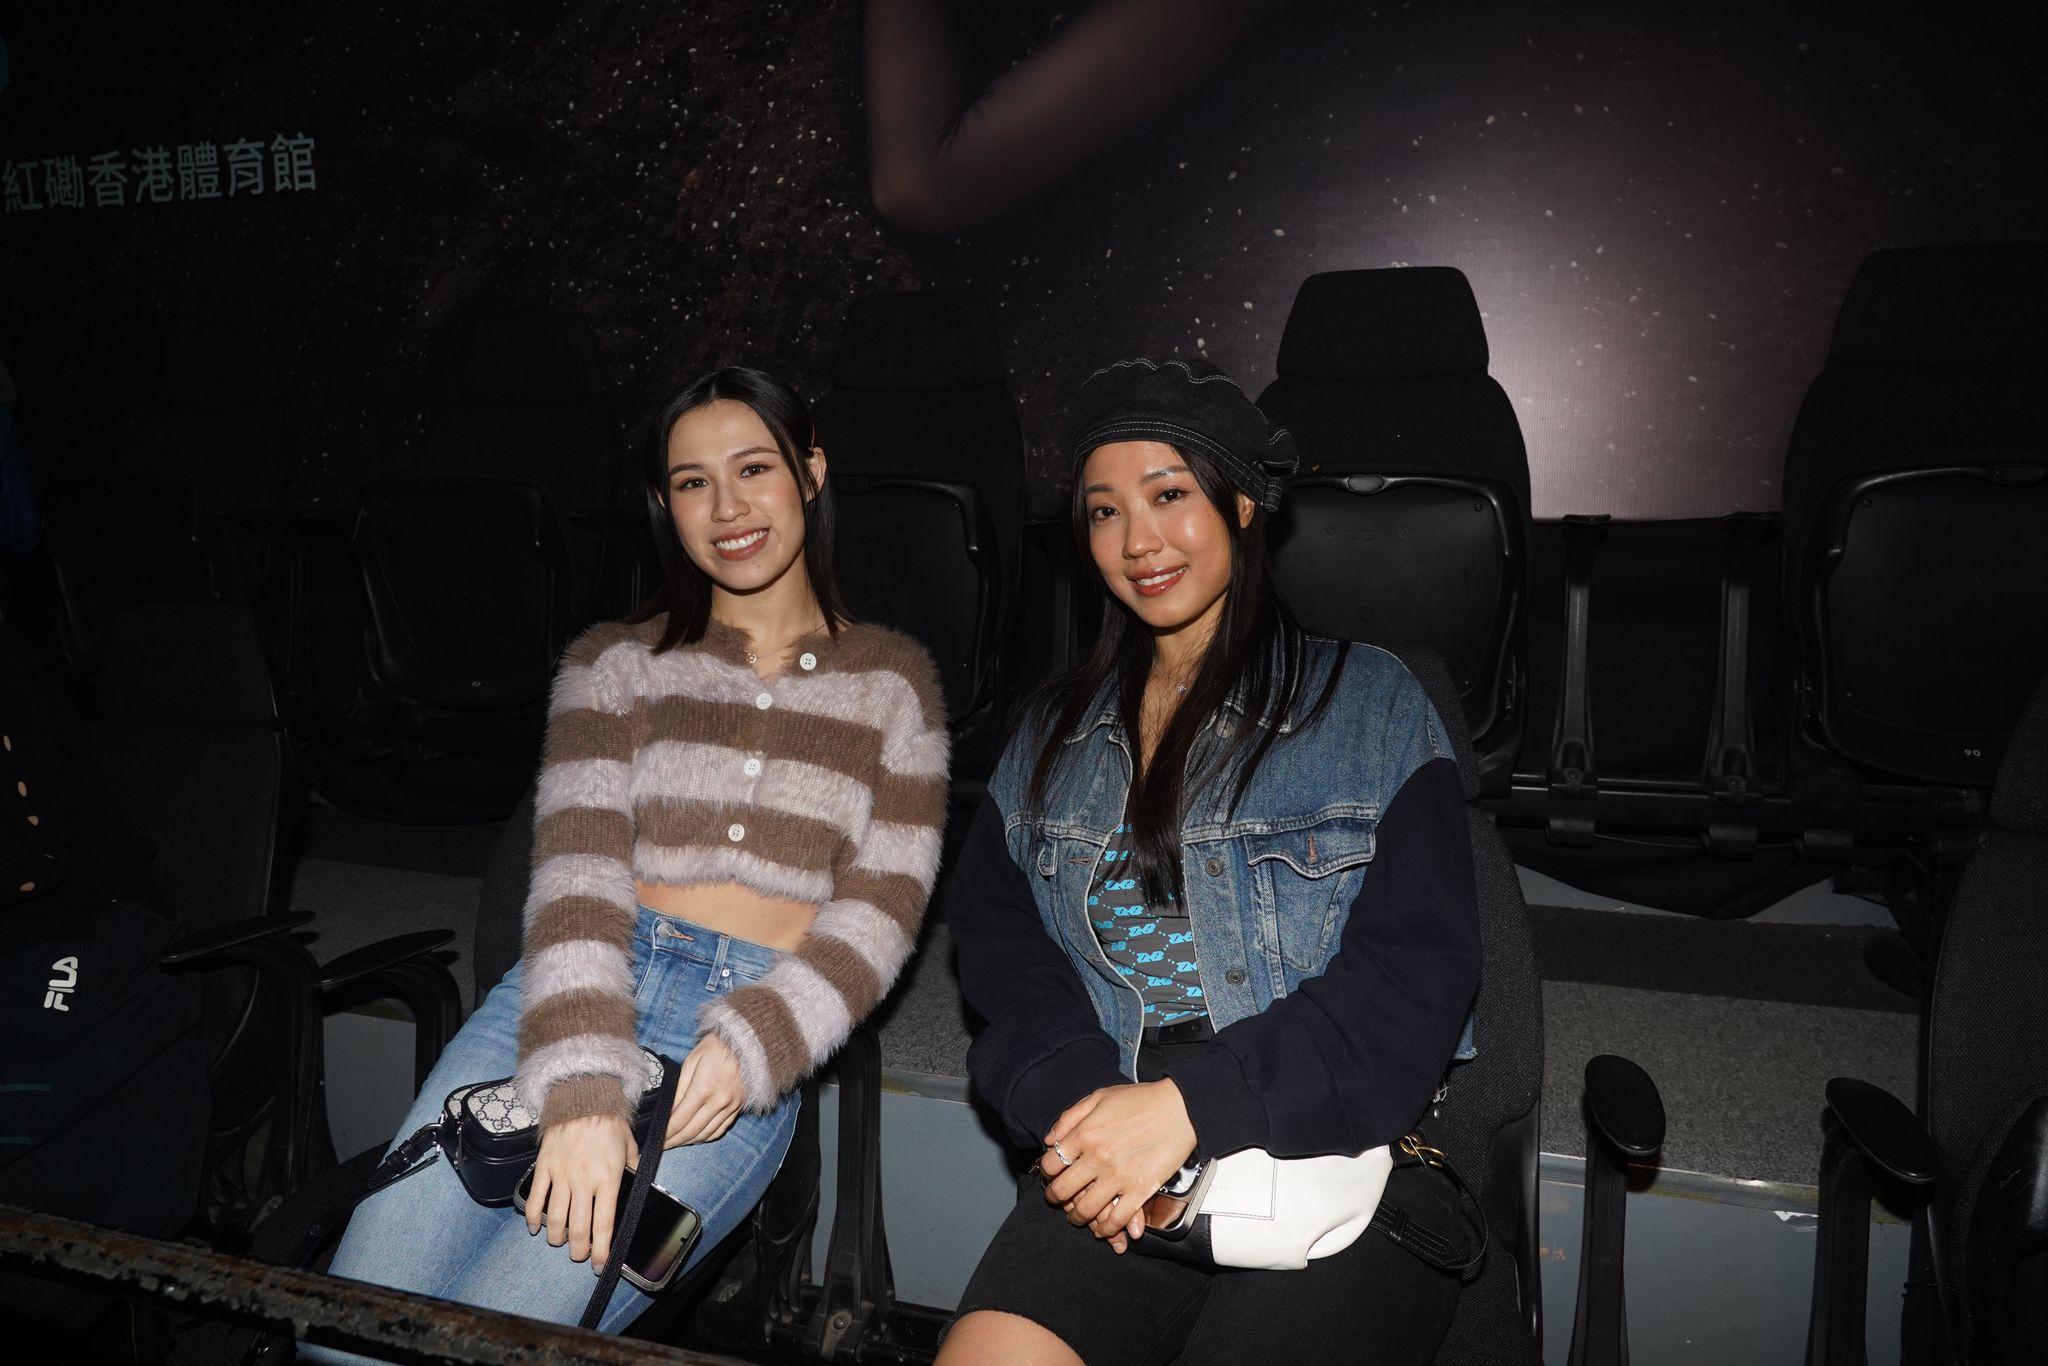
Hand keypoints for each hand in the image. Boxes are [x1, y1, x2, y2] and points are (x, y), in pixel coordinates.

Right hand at [527, 1113, 634, 1268]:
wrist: (582, 1095)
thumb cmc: (609, 1120)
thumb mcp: (629, 1145)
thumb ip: (631, 1168)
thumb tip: (634, 1185)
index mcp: (608, 1178)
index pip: (604, 1223)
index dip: (602, 1248)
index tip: (600, 1264)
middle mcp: (584, 1181)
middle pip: (578, 1228)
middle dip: (578, 1249)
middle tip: (579, 1256)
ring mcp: (561, 1175)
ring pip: (556, 1218)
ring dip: (557, 1237)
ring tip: (561, 1243)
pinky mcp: (544, 1167)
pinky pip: (535, 1199)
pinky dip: (533, 1217)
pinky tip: (536, 1227)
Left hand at [666, 1033, 745, 1146]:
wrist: (749, 1041)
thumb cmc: (716, 1046)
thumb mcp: (692, 1060)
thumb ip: (679, 1088)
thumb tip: (667, 1110)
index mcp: (703, 1089)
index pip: (679, 1120)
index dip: (665, 1132)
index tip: (655, 1138)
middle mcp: (718, 1102)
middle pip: (691, 1131)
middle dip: (674, 1141)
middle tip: (660, 1145)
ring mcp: (731, 1107)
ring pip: (706, 1134)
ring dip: (689, 1141)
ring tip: (676, 1142)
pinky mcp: (739, 1108)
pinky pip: (720, 1130)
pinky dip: (706, 1137)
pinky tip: (695, 1137)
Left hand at [1040, 1080, 1196, 1244]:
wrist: (1181, 1108)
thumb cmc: (1142, 1100)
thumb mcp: (1099, 1097)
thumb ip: (1070, 1117)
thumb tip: (1050, 1140)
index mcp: (1085, 1134)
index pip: (1050, 1164)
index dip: (1047, 1172)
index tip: (1052, 1175)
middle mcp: (1098, 1157)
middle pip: (1062, 1190)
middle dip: (1055, 1198)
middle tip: (1058, 1199)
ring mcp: (1119, 1176)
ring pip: (1086, 1210)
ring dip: (1078, 1218)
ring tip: (1078, 1216)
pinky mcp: (1141, 1190)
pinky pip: (1116, 1219)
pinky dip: (1107, 1228)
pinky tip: (1104, 1227)